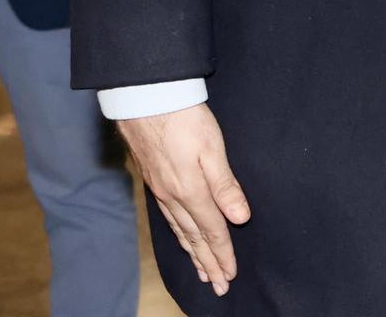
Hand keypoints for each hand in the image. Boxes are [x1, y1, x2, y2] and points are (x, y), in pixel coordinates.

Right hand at [119, 103, 250, 296]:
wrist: (145, 99)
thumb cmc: (184, 117)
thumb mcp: (213, 147)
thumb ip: (225, 184)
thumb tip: (240, 218)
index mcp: (192, 191)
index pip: (213, 230)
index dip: (223, 253)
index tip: (230, 274)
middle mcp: (174, 197)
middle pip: (195, 238)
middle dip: (208, 263)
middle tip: (219, 285)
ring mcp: (161, 191)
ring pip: (180, 231)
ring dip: (194, 254)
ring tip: (203, 272)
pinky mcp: (155, 182)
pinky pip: (169, 219)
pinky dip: (179, 236)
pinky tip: (183, 240)